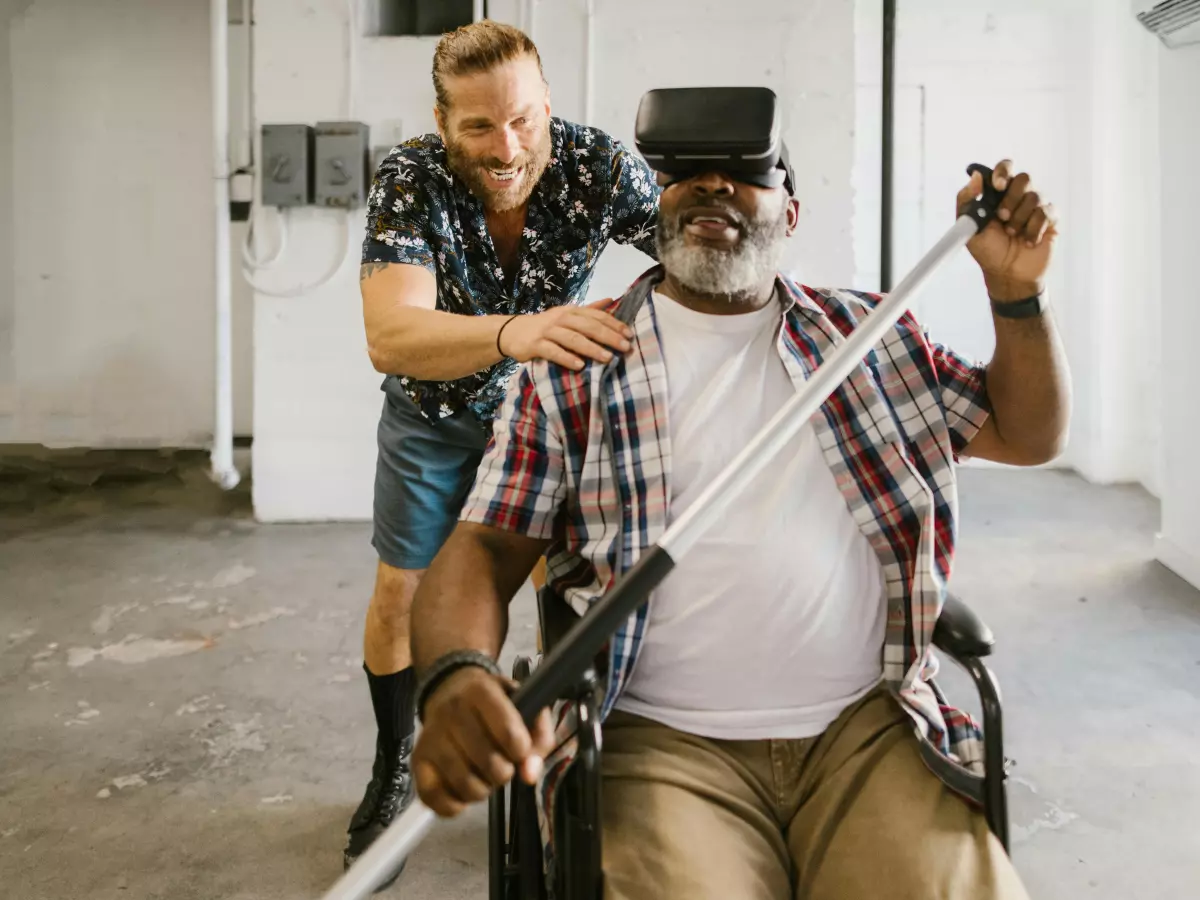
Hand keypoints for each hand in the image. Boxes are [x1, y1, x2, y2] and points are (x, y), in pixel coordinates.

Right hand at [412, 666, 555, 817]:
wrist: (449, 690)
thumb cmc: (494, 703)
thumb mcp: (524, 704)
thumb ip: (538, 737)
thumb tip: (529, 774)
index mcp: (481, 691)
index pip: (509, 733)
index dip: (521, 751)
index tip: (519, 750)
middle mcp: (451, 711)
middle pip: (489, 763)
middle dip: (504, 772)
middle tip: (502, 764)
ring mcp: (431, 737)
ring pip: (465, 784)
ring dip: (483, 790)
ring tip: (484, 776)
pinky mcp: (418, 760)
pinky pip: (434, 797)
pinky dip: (454, 805)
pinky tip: (463, 793)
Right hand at [500, 306, 633, 370]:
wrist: (512, 331)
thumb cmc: (546, 325)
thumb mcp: (567, 314)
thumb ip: (589, 310)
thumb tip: (611, 300)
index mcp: (571, 311)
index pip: (596, 315)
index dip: (614, 324)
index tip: (630, 335)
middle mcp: (561, 318)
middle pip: (588, 326)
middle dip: (608, 336)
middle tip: (625, 347)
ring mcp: (548, 331)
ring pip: (572, 338)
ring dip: (591, 348)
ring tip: (608, 358)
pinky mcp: (535, 344)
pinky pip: (553, 351)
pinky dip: (567, 358)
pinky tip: (580, 366)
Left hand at [957, 160, 1058, 301]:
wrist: (1007, 274)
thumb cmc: (988, 251)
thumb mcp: (968, 227)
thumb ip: (966, 200)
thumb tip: (975, 176)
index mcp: (998, 195)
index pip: (1005, 168)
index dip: (1003, 171)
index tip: (998, 186)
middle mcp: (1018, 197)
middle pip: (1023, 178)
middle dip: (1011, 199)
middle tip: (1002, 217)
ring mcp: (1035, 207)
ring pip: (1035, 196)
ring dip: (1020, 219)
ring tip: (1013, 234)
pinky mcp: (1050, 220)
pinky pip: (1046, 212)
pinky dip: (1034, 229)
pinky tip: (1028, 242)